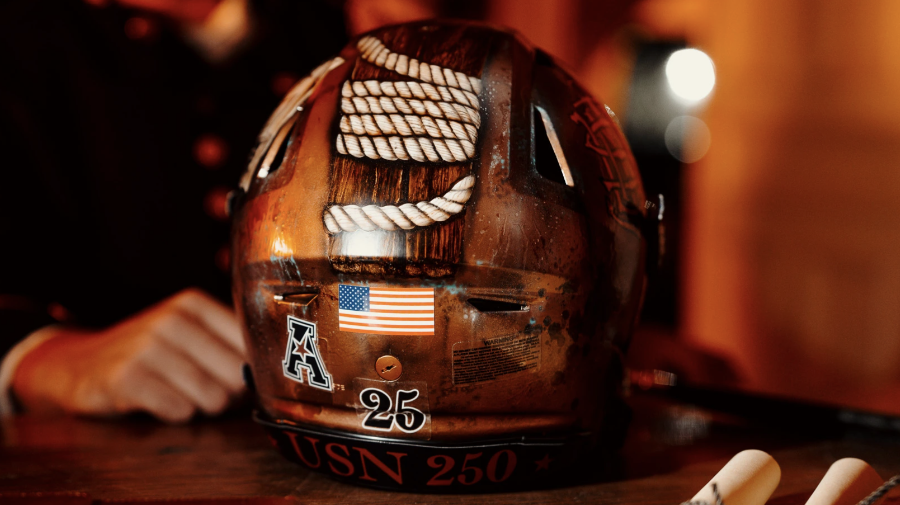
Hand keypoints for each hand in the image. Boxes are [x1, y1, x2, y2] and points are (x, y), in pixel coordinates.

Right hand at [11, 289, 246, 422]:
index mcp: (193, 304)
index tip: (239, 378)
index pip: (249, 345)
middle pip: (235, 375)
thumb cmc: (151, 354)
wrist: (81, 364)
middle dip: (228, 394)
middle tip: (205, 391)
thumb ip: (228, 344)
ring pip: (211, 397)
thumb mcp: (188, 334)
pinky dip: (176, 414)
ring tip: (179, 393)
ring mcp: (146, 346)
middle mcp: (171, 319)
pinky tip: (159, 401)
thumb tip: (272, 373)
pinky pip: (180, 410)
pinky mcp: (127, 378)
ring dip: (201, 406)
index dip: (250, 371)